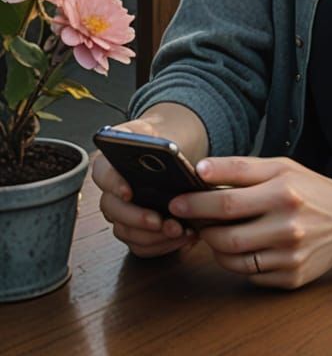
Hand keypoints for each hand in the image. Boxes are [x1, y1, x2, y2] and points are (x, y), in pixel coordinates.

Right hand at [92, 118, 200, 259]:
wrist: (171, 153)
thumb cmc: (160, 141)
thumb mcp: (156, 131)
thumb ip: (155, 140)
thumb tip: (164, 151)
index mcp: (111, 163)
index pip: (102, 174)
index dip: (113, 184)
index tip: (129, 191)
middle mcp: (111, 192)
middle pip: (112, 211)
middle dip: (137, 218)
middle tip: (159, 221)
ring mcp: (122, 215)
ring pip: (126, 233)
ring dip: (152, 236)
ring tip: (179, 230)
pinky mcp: (136, 232)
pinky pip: (141, 246)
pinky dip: (162, 245)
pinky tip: (183, 237)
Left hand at [168, 155, 331, 288]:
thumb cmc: (309, 189)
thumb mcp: (280, 167)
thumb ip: (240, 167)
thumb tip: (200, 169)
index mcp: (284, 192)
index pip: (227, 202)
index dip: (196, 204)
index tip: (176, 201)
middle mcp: (288, 226)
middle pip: (226, 236)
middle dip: (202, 228)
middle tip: (193, 220)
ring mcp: (290, 256)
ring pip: (233, 260)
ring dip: (216, 247)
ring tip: (216, 232)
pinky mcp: (292, 278)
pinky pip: (250, 274)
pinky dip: (237, 261)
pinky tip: (243, 246)